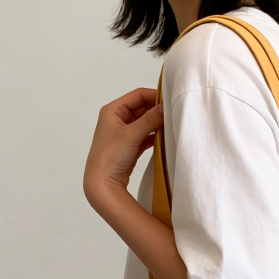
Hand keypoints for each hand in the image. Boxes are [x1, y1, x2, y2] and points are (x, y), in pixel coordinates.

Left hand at [83, 87, 163, 207]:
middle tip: (174, 112)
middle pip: (141, 108)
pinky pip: (145, 135)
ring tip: (172, 123)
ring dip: (156, 123)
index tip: (171, 99)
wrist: (103, 183)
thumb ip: (150, 119)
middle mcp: (117, 119)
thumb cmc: (111, 154)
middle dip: (156, 110)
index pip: (137, 95)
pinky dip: (154, 135)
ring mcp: (124, 133)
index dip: (153, 95)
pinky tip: (165, 137)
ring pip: (144, 122)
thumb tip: (166, 107)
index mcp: (113, 110)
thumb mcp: (131, 134)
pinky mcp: (130, 146)